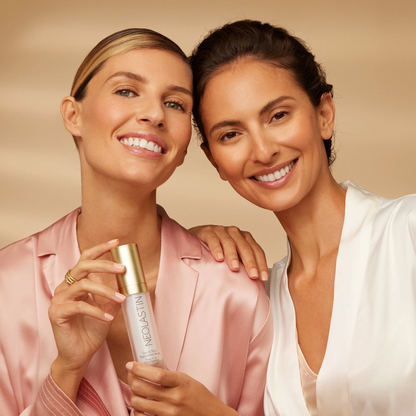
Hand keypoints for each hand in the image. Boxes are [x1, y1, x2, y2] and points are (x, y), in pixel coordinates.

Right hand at [48, 239, 125, 400]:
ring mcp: (59, 299)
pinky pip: (79, 306)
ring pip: (83, 285)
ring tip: (121, 299)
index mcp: (75, 283)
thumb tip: (130, 283)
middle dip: (104, 264)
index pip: (86, 259)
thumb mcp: (107, 309)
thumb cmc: (90, 331)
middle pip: (83, 266)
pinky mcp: (57, 313)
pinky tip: (109, 318)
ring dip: (105, 291)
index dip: (100, 249)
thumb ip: (114, 295)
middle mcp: (65, 287)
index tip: (116, 242)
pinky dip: (96, 311)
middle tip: (122, 268)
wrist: (78, 355)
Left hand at [126, 362, 237, 415]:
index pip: (156, 374)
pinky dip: (137, 411)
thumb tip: (151, 366)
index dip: (140, 369)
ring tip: (135, 390)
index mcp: (181, 382)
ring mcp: (169, 414)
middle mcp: (174, 398)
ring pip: (139, 404)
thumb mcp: (187, 381)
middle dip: (131, 380)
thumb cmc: (200, 397)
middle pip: (143, 388)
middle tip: (131, 375)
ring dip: (133, 395)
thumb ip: (170, 376)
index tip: (130, 364)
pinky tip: (139, 406)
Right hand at [189, 225, 268, 280]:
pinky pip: (213, 239)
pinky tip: (219, 258)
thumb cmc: (217, 249)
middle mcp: (234, 233)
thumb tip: (256, 285)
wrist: (195, 238)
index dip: (261, 264)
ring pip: (230, 242)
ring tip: (235, 268)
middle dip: (250, 262)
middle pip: (245, 247)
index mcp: (244, 238)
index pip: (256, 250)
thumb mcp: (232, 256)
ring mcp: (221, 231)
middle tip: (253, 275)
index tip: (263, 277)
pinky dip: (217, 248)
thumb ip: (243, 266)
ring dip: (233, 256)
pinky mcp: (207, 232)